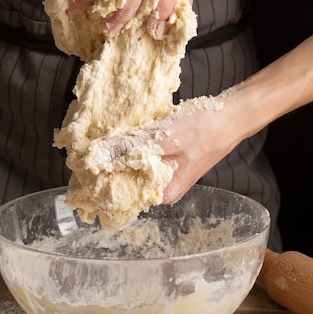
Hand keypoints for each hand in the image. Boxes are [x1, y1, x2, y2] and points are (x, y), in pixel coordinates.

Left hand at [89, 94, 240, 205]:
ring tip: (99, 143)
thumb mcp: (163, 138)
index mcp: (161, 193)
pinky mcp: (169, 160)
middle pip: (125, 183)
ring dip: (117, 157)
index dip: (97, 184)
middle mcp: (163, 189)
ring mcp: (166, 175)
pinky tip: (122, 136)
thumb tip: (98, 156)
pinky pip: (143, 159)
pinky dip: (132, 149)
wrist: (232, 116)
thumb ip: (130, 148)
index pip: (120, 197)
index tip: (79, 168)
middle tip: (85, 151)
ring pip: (133, 170)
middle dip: (104, 169)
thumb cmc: (204, 129)